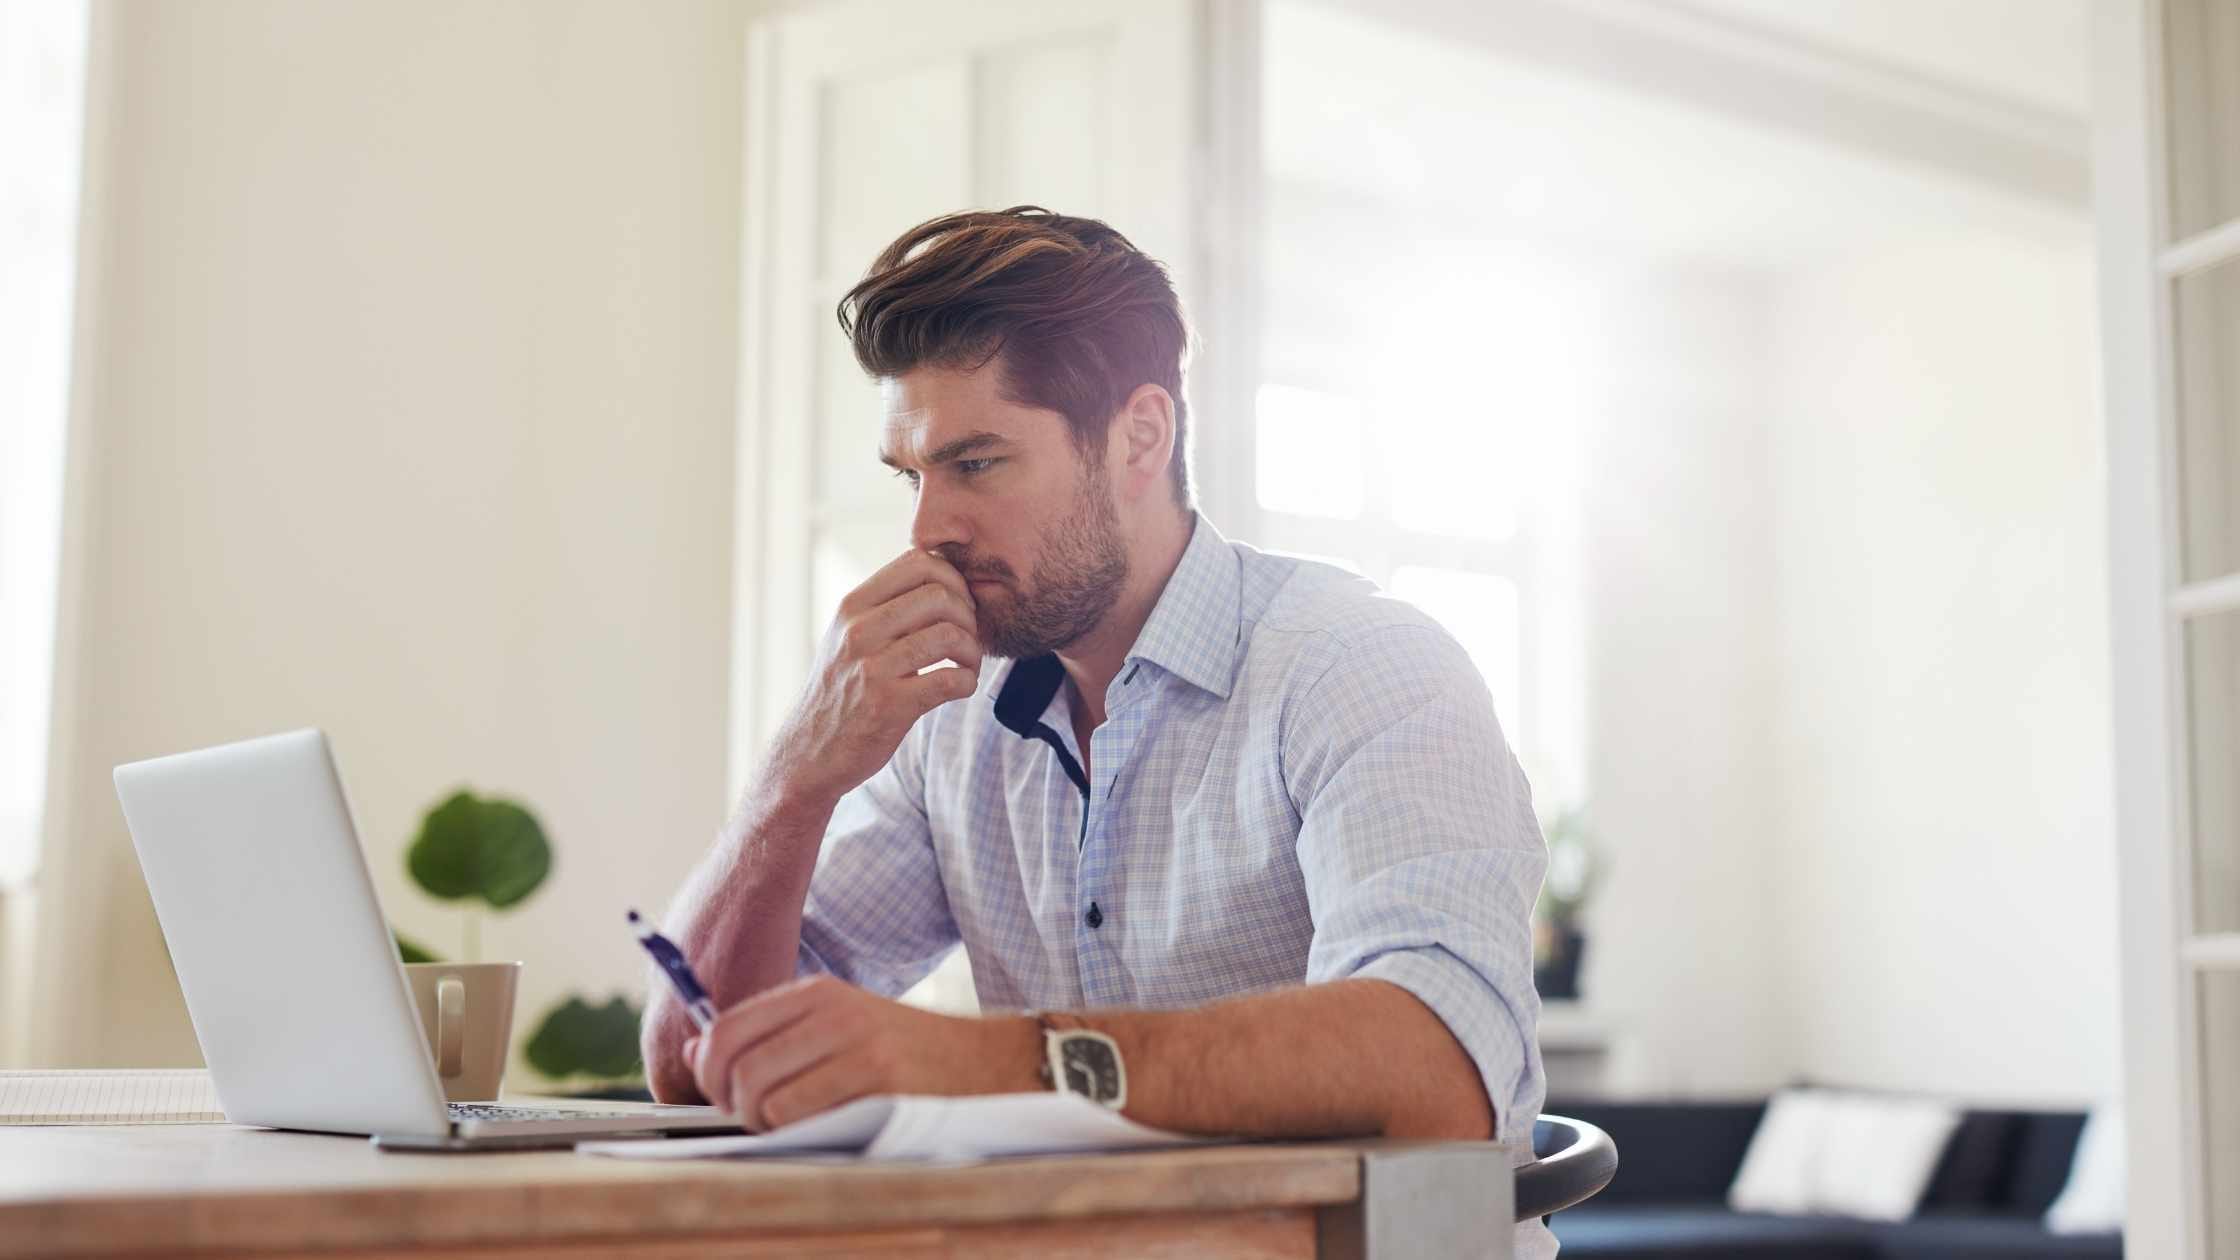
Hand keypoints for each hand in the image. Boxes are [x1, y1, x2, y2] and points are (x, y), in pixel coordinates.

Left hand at [687, 975, 1038, 1130]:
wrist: (981, 1061)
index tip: (721, 1093)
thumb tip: (696, 1050)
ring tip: (791, 1125)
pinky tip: (820, 1128)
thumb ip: (769, 1035)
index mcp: (815, 993)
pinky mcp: (876, 1082)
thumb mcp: (836, 1026)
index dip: (707, 1071)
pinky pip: (799, 1117)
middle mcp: (830, 1013)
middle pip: (735, 1066)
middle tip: (755, 1118)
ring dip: (763, 1125)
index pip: (725, 1028)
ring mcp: (855, 1046)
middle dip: (732, 1105)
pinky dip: (795, 1133)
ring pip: (761, 1096)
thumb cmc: (900, 1052)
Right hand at [770, 549, 982, 806]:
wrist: (809, 753)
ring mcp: (872, 668)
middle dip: (968, 615)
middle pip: (940, 594)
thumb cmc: (840, 691)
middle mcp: (858, 631)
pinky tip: (959, 687)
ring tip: (967, 665)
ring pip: (949, 635)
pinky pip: (951, 680)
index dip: (953, 579)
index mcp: (852, 607)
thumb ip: (882, 606)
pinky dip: (967, 682)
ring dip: (972, 651)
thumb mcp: (847, 637)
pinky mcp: (889, 705)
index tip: (958, 606)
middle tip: (968, 638)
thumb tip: (938, 572)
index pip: (919, 562)